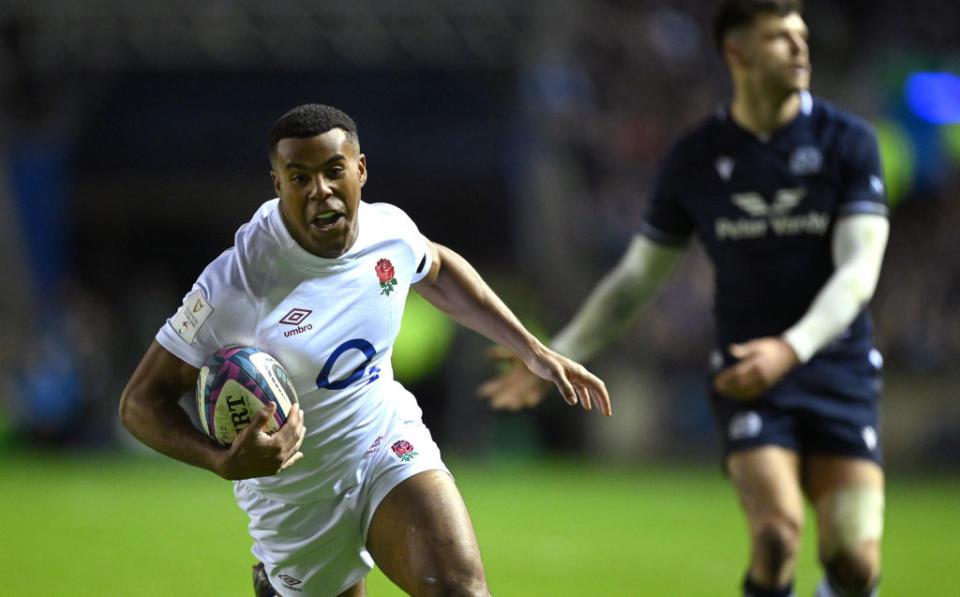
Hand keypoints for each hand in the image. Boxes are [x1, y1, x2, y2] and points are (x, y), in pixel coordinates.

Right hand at [216, 403, 305, 479]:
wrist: (232, 468)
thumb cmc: (240, 447)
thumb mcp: (250, 431)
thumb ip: (262, 417)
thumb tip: (273, 403)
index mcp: (277, 444)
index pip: (291, 427)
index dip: (295, 416)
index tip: (296, 406)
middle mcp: (281, 455)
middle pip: (295, 436)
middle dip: (299, 423)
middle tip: (300, 412)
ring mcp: (279, 464)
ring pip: (294, 448)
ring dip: (300, 437)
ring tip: (303, 428)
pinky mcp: (275, 470)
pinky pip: (289, 463)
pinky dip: (295, 457)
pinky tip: (300, 454)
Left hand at [478, 345, 611, 415]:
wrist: (535, 354)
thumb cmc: (544, 363)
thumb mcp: (555, 375)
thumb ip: (565, 388)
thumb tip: (574, 402)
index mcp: (580, 373)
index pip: (598, 387)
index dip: (604, 400)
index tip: (606, 412)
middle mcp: (580, 373)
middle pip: (596, 388)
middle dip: (602, 400)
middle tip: (606, 414)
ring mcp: (573, 374)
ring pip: (589, 388)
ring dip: (595, 399)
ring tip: (598, 410)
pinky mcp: (566, 376)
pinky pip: (580, 387)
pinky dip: (584, 396)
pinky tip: (582, 404)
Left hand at [713, 337, 799, 399]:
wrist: (792, 353)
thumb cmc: (773, 346)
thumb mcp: (758, 344)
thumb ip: (745, 349)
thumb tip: (731, 349)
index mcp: (757, 364)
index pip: (738, 373)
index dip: (726, 378)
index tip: (716, 379)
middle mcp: (761, 375)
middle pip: (740, 384)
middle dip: (727, 386)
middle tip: (716, 386)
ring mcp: (766, 382)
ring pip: (747, 391)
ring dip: (734, 392)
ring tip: (723, 391)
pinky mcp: (769, 386)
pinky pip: (755, 393)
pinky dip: (744, 396)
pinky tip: (736, 395)